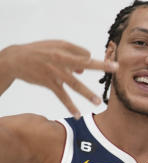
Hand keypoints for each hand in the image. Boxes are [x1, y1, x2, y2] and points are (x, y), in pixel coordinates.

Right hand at [1, 40, 117, 117]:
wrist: (15, 59)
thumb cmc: (39, 51)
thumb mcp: (54, 46)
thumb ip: (72, 54)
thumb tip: (85, 69)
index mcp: (63, 49)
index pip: (84, 53)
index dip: (95, 60)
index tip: (113, 65)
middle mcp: (59, 60)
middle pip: (83, 63)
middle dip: (100, 66)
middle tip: (116, 68)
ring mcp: (54, 72)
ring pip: (74, 83)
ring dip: (87, 93)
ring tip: (98, 101)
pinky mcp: (48, 82)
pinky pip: (61, 96)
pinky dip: (70, 105)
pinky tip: (78, 115)